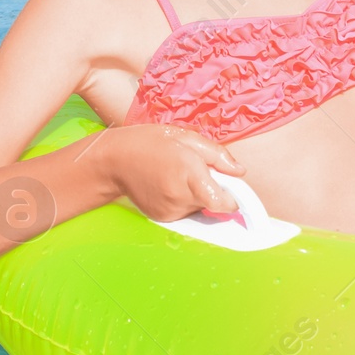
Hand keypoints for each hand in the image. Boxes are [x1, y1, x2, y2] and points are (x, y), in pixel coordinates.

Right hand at [101, 123, 246, 221]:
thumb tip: (240, 172)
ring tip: (181, 176)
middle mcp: (180, 197)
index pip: (223, 203)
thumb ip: (217, 154)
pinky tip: (170, 185)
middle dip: (215, 190)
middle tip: (200, 171)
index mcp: (189, 174)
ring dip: (200, 196)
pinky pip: (186, 212)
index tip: (235, 190)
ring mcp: (170, 211)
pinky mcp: (162, 218)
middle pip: (214, 204)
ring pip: (200, 209)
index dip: (235, 199)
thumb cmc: (150, 143)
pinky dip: (185, 201)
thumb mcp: (186, 137)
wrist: (113, 161)